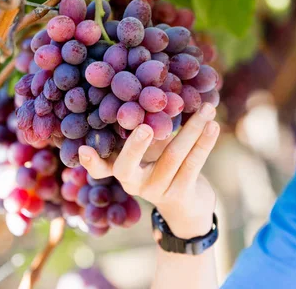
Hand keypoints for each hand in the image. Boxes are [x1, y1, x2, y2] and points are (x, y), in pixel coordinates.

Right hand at [79, 103, 219, 238]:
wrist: (187, 206)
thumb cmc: (164, 166)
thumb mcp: (152, 150)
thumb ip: (147, 128)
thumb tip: (154, 89)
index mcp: (122, 171)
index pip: (102, 168)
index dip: (91, 161)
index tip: (83, 149)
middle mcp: (134, 184)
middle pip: (129, 166)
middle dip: (135, 146)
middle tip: (144, 126)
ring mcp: (157, 191)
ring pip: (173, 157)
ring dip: (192, 129)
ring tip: (207, 108)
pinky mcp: (181, 194)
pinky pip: (193, 164)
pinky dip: (204, 142)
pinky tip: (213, 125)